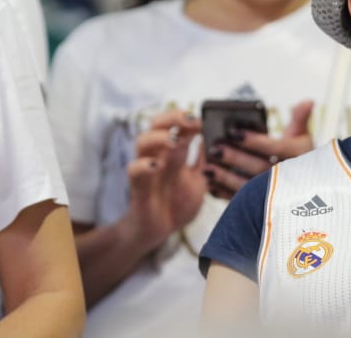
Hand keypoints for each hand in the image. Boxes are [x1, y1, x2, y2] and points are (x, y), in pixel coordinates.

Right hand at [126, 110, 206, 250]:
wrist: (160, 232)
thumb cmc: (177, 203)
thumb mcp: (198, 179)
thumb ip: (204, 160)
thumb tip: (216, 138)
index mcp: (172, 151)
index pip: (176, 124)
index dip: (189, 119)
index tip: (205, 120)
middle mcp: (157, 154)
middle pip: (156, 124)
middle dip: (173, 117)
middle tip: (192, 120)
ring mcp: (145, 168)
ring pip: (142, 141)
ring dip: (160, 137)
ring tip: (177, 141)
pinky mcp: (138, 186)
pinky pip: (134, 170)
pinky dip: (143, 165)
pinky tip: (156, 166)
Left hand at [205, 101, 313, 198]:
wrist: (306, 188)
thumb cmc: (298, 155)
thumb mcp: (302, 136)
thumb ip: (300, 118)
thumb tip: (308, 101)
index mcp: (300, 156)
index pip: (277, 149)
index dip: (255, 141)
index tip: (234, 132)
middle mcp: (290, 177)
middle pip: (260, 168)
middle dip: (235, 159)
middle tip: (215, 148)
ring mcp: (276, 195)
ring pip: (250, 188)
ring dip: (227, 178)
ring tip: (207, 168)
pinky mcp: (264, 207)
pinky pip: (243, 203)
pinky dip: (226, 195)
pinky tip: (211, 185)